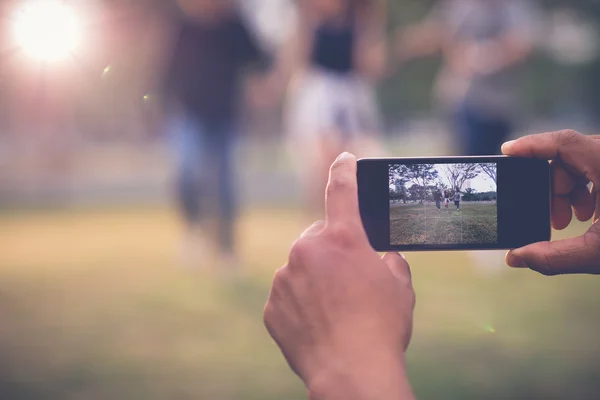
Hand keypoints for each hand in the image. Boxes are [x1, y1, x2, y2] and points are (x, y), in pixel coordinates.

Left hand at [264, 153, 415, 399]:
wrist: (350, 372)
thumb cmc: (381, 328)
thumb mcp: (400, 287)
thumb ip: (389, 262)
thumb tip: (383, 257)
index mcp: (344, 238)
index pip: (341, 190)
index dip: (343, 170)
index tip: (343, 159)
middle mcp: (308, 250)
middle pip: (317, 238)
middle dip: (331, 251)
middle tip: (348, 280)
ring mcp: (285, 278)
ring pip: (299, 268)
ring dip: (314, 279)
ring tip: (335, 310)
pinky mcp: (272, 305)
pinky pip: (287, 295)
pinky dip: (299, 303)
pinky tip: (318, 323)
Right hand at [502, 130, 599, 274]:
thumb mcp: (599, 253)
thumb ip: (553, 257)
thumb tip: (516, 258)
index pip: (562, 142)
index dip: (530, 145)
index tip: (506, 152)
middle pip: (568, 156)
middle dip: (552, 185)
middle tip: (552, 218)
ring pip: (582, 162)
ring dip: (569, 189)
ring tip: (571, 220)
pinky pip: (597, 167)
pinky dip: (587, 188)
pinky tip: (589, 214)